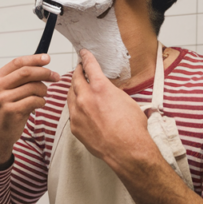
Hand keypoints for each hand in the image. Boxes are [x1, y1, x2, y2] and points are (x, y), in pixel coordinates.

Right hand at [0, 54, 60, 165]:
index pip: (17, 62)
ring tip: (42, 96)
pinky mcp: (11, 111)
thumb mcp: (7, 91)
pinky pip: (35, 100)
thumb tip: (44, 65)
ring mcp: (2, 100)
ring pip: (33, 87)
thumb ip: (20, 78)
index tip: (48, 59)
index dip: (34, 59)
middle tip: (55, 76)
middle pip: (26, 72)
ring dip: (43, 91)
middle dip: (44, 73)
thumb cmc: (7, 110)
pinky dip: (41, 102)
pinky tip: (38, 105)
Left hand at [67, 49, 155, 171]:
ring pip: (70, 95)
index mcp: (100, 88)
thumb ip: (112, 91)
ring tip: (79, 88)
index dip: (86, 57)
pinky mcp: (75, 126)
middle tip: (80, 69)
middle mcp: (85, 98)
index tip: (83, 54)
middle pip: (76, 79)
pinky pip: (72, 112)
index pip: (89, 66)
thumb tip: (107, 89)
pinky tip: (81, 108)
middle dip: (78, 72)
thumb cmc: (132, 128)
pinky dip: (76, 107)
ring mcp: (78, 113)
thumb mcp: (126, 100)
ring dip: (75, 89)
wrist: (127, 150)